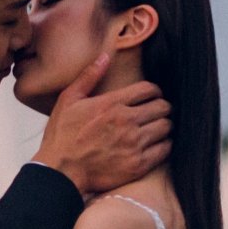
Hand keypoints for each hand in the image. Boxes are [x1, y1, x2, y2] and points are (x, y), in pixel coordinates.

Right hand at [30, 48, 170, 194]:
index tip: (152, 96)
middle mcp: (127, 121)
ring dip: (164, 126)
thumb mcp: (68, 100)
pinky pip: (165, 149)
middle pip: (162, 107)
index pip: (148, 89)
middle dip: (161, 107)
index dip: (154, 91)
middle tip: (156, 112)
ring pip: (166, 127)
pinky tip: (156, 145)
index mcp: (112, 104)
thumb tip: (105, 56)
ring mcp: (134, 143)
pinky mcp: (138, 164)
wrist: (61, 172)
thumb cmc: (62, 137)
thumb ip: (89, 77)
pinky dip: (164, 145)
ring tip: (157, 128)